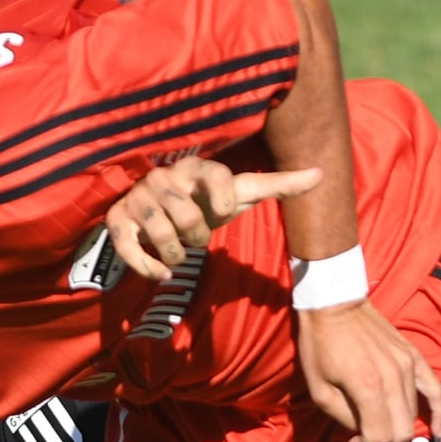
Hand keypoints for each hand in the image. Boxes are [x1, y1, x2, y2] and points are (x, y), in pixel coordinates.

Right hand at [104, 157, 319, 281]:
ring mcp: (138, 198)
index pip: (217, 176)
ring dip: (177, 253)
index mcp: (197, 168)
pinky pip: (128, 248)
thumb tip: (322, 174)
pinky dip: (148, 267)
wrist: (158, 208)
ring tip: (180, 250)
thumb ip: (279, 184)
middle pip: (187, 216)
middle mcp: (164, 177)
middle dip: (199, 237)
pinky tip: (163, 273)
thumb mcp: (242, 193)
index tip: (226, 211)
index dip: (225, 200)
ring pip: (160, 235)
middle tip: (197, 236)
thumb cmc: (207, 201)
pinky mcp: (117, 219)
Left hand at [295, 296, 440, 441]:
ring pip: (415, 416)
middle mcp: (393, 380)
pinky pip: (435, 390)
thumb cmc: (320, 346)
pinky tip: (438, 433)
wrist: (334, 303)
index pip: (380, 437)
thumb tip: (362, 433)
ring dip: (404, 439)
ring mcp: (408, 368)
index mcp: (368, 389)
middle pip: (402, 432)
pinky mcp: (414, 357)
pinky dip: (440, 414)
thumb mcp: (319, 389)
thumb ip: (345, 417)